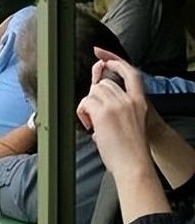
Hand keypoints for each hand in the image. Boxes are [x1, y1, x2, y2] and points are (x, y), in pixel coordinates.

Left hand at [76, 52, 150, 176]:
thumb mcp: (132, 123)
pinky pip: (86, 102)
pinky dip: (82, 112)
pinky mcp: (103, 112)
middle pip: (104, 84)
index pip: (131, 73)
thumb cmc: (131, 149)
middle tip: (92, 113)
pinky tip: (89, 124)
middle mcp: (129, 100)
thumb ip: (118, 109)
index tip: (103, 59)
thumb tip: (97, 103)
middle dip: (94, 95)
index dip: (116, 62)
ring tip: (91, 122)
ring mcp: (116, 105)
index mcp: (140, 102)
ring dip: (88, 105)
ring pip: (93, 92)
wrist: (134, 164)